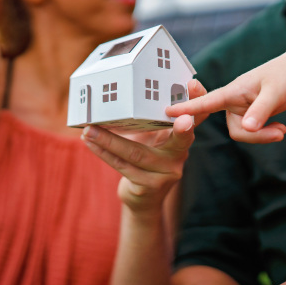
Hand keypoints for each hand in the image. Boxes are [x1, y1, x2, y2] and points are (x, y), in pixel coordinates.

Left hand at [81, 80, 205, 213]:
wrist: (144, 199)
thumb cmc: (146, 159)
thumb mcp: (153, 138)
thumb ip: (150, 118)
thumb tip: (124, 90)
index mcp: (182, 138)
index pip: (196, 118)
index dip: (196, 101)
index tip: (195, 85)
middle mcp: (179, 156)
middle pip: (179, 140)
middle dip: (180, 127)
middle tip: (182, 117)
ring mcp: (165, 174)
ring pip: (136, 154)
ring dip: (109, 140)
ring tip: (90, 129)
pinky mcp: (148, 187)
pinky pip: (122, 166)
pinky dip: (103, 152)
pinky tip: (89, 142)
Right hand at [166, 55, 285, 143]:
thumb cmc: (285, 76)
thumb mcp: (276, 94)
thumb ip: (260, 111)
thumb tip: (247, 127)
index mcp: (233, 91)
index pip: (206, 101)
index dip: (187, 108)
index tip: (167, 111)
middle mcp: (233, 101)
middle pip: (235, 130)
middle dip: (256, 136)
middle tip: (281, 133)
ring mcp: (240, 109)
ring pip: (244, 133)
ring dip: (264, 135)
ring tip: (282, 129)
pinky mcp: (248, 114)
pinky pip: (251, 132)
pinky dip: (266, 133)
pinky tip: (280, 127)